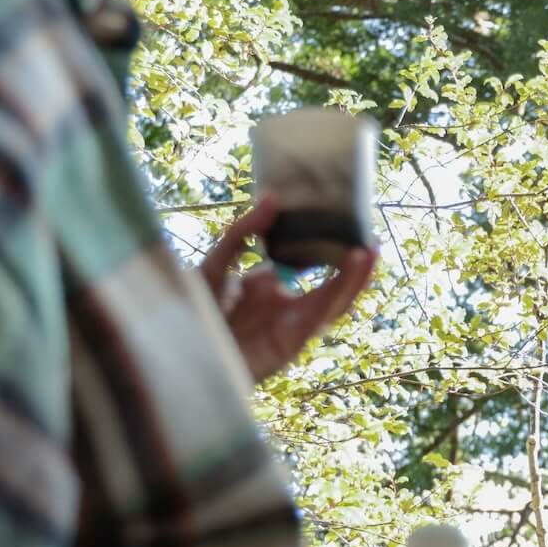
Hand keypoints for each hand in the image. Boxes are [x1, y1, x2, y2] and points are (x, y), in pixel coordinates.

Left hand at [200, 193, 377, 381]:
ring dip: (353, 282)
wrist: (175, 350)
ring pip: (331, 305)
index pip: (311, 266)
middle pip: (330, 287)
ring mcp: (287, 329)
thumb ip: (244, 233)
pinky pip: (315, 322)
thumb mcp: (216, 263)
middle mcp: (284, 308)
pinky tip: (346, 278)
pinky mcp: (286, 348)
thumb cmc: (190, 311)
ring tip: (370, 253)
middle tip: (372, 239)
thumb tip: (274, 197)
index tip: (350, 225)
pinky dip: (332, 300)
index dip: (333, 250)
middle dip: (354, 267)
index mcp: (270, 286)